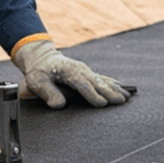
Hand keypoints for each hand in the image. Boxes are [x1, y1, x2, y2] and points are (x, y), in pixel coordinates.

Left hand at [12, 38, 128, 108]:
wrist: (41, 57)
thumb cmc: (38, 71)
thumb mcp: (36, 81)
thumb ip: (47, 93)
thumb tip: (59, 105)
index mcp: (68, 71)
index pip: (81, 84)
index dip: (92, 94)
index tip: (102, 104)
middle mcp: (79, 70)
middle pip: (96, 82)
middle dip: (109, 92)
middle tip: (121, 101)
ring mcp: (85, 70)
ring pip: (102, 80)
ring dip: (115, 88)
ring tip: (127, 96)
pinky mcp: (87, 73)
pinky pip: (102, 78)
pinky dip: (112, 83)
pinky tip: (122, 87)